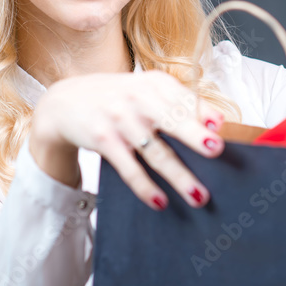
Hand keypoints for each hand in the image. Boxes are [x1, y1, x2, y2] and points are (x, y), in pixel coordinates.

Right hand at [28, 71, 225, 210]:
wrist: (64, 102)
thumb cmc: (118, 99)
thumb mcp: (145, 91)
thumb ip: (179, 103)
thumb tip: (218, 124)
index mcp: (154, 83)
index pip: (184, 99)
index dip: (203, 112)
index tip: (221, 127)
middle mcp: (138, 98)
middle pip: (171, 120)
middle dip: (194, 135)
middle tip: (217, 150)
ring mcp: (119, 119)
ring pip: (155, 152)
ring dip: (178, 176)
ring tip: (199, 196)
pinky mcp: (103, 140)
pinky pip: (128, 168)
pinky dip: (145, 187)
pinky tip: (161, 202)